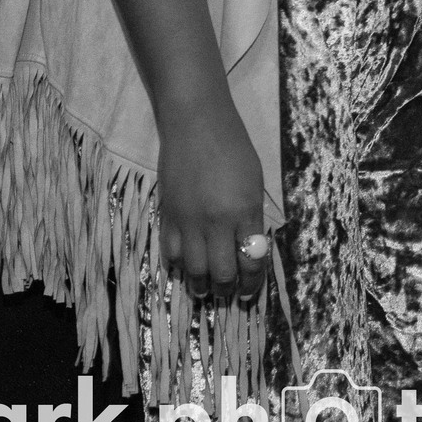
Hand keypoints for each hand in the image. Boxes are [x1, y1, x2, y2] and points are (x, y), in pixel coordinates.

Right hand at [156, 101, 272, 303]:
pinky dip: (178, 267)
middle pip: (222, 272)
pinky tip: (185, 270)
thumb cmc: (234, 148)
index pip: (251, 261)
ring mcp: (188, 221)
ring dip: (201, 286)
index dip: (253, 282)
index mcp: (244, 212)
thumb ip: (250, 216)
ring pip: (194, 269)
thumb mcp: (254, 183)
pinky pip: (170, 253)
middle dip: (227, 290)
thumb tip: (247, 247)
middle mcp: (216, 222)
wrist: (196, 125)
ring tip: (206, 292)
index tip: (250, 292)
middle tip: (229, 296)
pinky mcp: (167, 216)